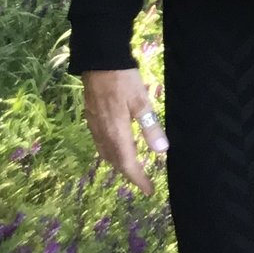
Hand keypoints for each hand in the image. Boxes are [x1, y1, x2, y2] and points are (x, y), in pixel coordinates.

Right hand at [82, 68, 167, 192]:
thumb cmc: (122, 79)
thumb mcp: (141, 101)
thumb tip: (162, 152)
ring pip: (106, 153)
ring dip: (119, 164)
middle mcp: (102, 133)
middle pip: (115, 161)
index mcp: (116, 132)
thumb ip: (151, 126)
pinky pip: (101, 142)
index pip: (128, 163)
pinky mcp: (91, 117)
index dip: (138, 179)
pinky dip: (110, 152)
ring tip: (132, 169)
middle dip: (129, 174)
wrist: (97, 61)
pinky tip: (117, 147)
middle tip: (143, 182)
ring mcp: (94, 125)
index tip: (149, 191)